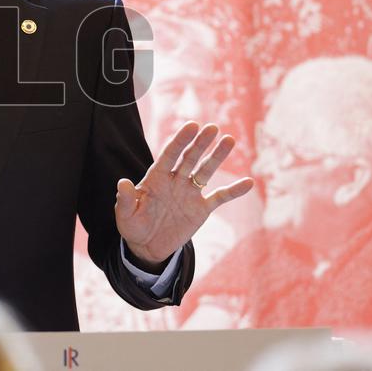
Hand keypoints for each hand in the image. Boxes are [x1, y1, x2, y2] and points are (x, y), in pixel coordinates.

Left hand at [115, 121, 253, 266]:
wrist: (147, 246)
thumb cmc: (133, 226)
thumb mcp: (125, 215)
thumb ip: (126, 199)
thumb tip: (123, 183)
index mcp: (156, 177)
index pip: (170, 154)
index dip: (180, 140)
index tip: (191, 126)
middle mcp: (175, 180)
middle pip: (190, 157)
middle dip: (200, 143)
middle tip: (212, 128)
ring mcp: (190, 193)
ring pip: (206, 171)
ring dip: (217, 157)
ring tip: (229, 140)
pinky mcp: (201, 208)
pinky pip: (220, 197)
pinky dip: (233, 191)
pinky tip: (248, 182)